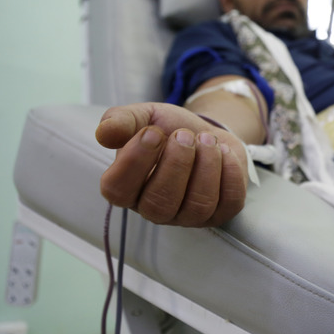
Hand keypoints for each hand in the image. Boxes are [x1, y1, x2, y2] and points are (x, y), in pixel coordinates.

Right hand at [95, 103, 247, 226]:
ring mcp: (188, 216)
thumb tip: (103, 133)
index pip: (118, 190)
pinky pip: (229, 202)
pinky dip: (230, 173)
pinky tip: (224, 151)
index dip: (135, 162)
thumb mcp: (144, 117)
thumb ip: (121, 121)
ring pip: (197, 206)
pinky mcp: (220, 213)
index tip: (152, 133)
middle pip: (159, 203)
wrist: (206, 132)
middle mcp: (154, 209)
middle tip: (184, 135)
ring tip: (207, 139)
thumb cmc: (169, 130)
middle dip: (176, 163)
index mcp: (127, 188)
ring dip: (206, 166)